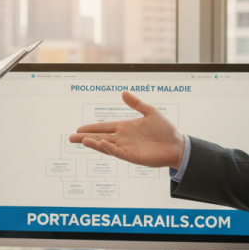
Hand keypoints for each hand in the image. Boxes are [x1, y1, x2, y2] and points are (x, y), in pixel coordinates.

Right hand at [68, 91, 184, 168]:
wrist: (177, 145)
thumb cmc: (165, 129)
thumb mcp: (150, 112)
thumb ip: (136, 103)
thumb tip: (123, 93)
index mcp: (125, 127)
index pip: (104, 127)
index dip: (91, 128)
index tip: (79, 129)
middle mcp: (123, 138)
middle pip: (100, 138)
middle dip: (85, 138)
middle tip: (71, 138)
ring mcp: (127, 148)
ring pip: (106, 146)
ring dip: (94, 144)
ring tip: (83, 141)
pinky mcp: (133, 157)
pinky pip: (118, 153)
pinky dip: (109, 149)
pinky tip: (101, 144)